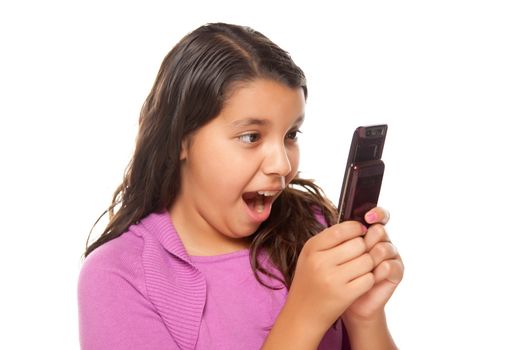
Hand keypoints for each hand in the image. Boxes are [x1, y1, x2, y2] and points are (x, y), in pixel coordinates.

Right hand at [283, 220, 375, 336]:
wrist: (301, 315)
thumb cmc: (309, 282)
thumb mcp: (310, 256)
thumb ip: (329, 240)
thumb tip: (357, 226)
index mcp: (312, 248)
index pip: (342, 229)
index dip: (356, 229)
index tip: (360, 233)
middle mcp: (320, 261)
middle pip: (359, 244)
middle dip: (363, 249)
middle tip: (359, 256)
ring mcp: (332, 279)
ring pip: (367, 261)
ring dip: (368, 265)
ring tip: (359, 270)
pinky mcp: (345, 295)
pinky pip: (369, 279)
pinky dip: (368, 280)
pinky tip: (359, 282)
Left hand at [344, 207, 403, 322]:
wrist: (346, 302)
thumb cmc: (337, 275)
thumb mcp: (334, 253)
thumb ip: (342, 237)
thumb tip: (344, 221)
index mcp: (370, 232)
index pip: (379, 215)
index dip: (377, 213)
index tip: (368, 217)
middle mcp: (383, 241)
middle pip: (379, 231)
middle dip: (366, 241)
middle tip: (356, 253)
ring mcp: (391, 256)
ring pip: (383, 248)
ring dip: (369, 259)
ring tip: (356, 270)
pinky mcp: (396, 272)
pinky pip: (388, 266)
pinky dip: (376, 272)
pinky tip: (369, 278)